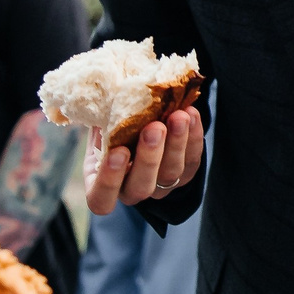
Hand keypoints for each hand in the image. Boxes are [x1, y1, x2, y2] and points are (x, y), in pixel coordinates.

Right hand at [83, 106, 204, 216]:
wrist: (142, 119)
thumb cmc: (112, 122)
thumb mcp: (99, 120)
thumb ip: (100, 117)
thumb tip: (105, 95)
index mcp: (100, 182)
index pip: (101, 199)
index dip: (109, 181)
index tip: (118, 152)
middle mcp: (131, 190)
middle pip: (141, 188)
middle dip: (149, 157)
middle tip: (154, 128)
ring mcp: (160, 185)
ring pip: (170, 174)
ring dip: (176, 144)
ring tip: (178, 116)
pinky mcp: (185, 174)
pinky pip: (192, 161)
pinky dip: (193, 137)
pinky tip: (191, 113)